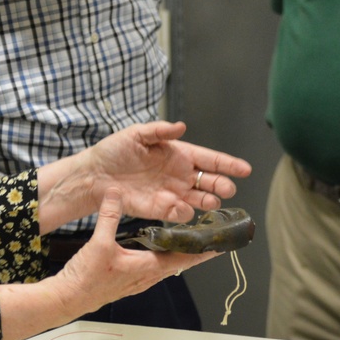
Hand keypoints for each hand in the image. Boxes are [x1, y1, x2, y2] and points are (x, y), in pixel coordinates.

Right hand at [50, 188, 218, 315]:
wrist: (70, 298)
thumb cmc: (87, 277)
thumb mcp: (98, 242)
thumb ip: (109, 216)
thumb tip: (114, 193)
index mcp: (149, 267)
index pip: (185, 258)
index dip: (204, 250)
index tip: (221, 244)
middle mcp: (150, 276)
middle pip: (181, 262)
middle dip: (197, 250)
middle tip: (212, 237)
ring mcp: (141, 280)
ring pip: (169, 265)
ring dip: (181, 254)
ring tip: (192, 240)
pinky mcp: (132, 280)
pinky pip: (155, 267)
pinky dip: (164, 257)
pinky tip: (161, 249)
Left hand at [82, 121, 251, 221]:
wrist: (95, 175)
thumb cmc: (115, 151)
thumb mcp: (137, 134)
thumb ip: (160, 131)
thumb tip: (181, 126)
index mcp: (180, 154)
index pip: (210, 160)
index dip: (228, 164)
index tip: (245, 169)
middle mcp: (181, 175)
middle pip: (211, 182)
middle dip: (222, 185)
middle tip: (228, 188)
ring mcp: (173, 193)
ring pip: (201, 200)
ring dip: (209, 201)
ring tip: (212, 201)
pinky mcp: (161, 209)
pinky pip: (180, 213)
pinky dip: (185, 213)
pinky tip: (184, 209)